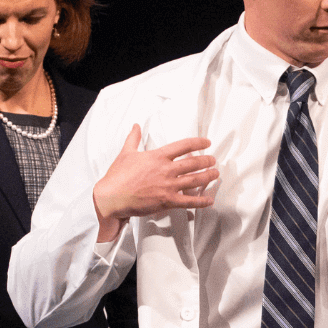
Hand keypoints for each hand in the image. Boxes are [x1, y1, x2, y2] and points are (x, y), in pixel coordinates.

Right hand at [92, 126, 218, 239]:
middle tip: (213, 161)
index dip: (198, 142)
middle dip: (206, 161)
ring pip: (194, 180)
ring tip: (216, 174)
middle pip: (193, 163)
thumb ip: (134, 138)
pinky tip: (210, 200)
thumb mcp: (126, 152)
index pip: (183, 146)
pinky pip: (188, 201)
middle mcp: (166, 170)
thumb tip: (136, 125)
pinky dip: (201, 201)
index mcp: (158, 156)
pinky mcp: (166, 201)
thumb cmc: (118, 175)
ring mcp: (167, 186)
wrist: (112, 196)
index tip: (207, 142)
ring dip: (207, 177)